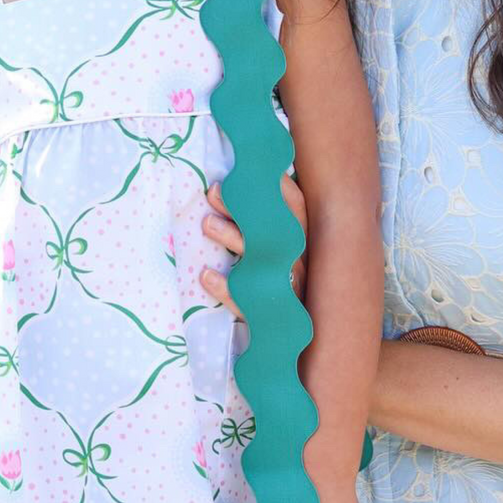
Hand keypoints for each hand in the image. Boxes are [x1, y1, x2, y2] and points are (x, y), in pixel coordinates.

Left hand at [200, 176, 308, 316]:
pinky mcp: (268, 312)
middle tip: (213, 190)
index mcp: (297, 238)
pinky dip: (225, 288)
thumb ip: (263, 218)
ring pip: (259, 259)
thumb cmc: (275, 277)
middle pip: (271, 226)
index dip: (274, 184)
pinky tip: (205, 275)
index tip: (246, 168)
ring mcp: (283, 285)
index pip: (295, 205)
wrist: (287, 334)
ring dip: (231, 237)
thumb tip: (237, 180)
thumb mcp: (274, 246)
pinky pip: (246, 301)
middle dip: (241, 206)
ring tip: (206, 223)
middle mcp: (294, 258)